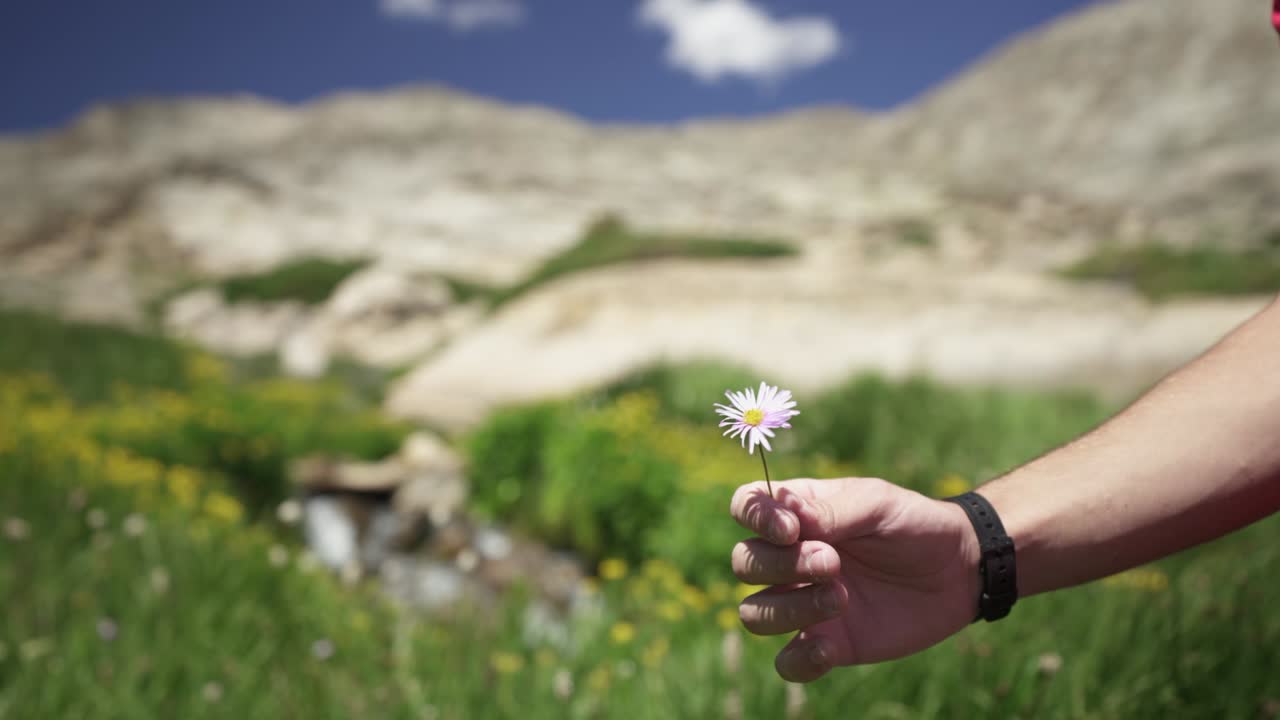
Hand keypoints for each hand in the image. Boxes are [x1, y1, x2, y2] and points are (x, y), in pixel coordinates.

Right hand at [729, 477, 980, 681]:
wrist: (959, 571)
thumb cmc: (913, 525)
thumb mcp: (877, 504)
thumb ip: (832, 511)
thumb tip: (786, 514)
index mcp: (797, 514)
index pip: (745, 507)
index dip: (754, 518)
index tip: (790, 530)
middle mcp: (790, 557)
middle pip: (744, 563)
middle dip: (781, 565)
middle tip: (833, 563)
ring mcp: (803, 602)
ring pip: (754, 613)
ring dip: (790, 608)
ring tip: (842, 596)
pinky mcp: (827, 643)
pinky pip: (786, 663)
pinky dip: (799, 658)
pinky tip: (829, 646)